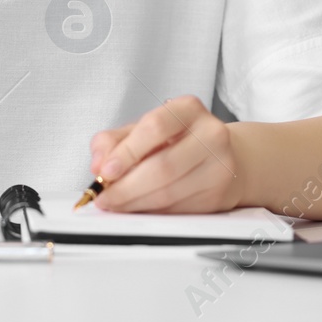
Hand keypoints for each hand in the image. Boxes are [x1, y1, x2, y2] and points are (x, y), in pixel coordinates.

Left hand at [88, 95, 242, 212]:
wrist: (222, 155)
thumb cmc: (178, 140)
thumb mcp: (144, 130)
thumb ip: (115, 140)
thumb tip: (99, 162)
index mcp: (189, 109)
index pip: (155, 127)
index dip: (127, 152)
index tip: (105, 171)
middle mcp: (210, 134)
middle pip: (162, 167)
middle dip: (126, 188)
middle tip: (105, 196)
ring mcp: (219, 166)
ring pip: (169, 193)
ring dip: (135, 204)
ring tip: (117, 204)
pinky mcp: (219, 194)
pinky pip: (177, 210)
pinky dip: (152, 212)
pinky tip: (139, 207)